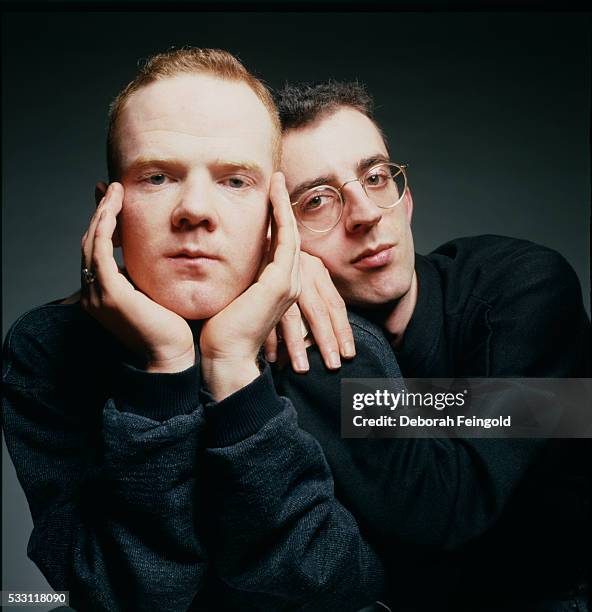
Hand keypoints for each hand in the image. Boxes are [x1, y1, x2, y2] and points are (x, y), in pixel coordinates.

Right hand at [80, 182, 194, 372]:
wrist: (171, 356)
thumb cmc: (170, 327)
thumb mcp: (153, 292)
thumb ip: (145, 274)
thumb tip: (155, 252)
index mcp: (102, 293)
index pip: (98, 250)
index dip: (104, 223)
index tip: (115, 200)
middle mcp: (93, 292)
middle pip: (90, 242)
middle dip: (100, 212)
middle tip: (111, 188)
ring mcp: (97, 293)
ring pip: (92, 242)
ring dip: (102, 214)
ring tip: (114, 192)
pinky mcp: (109, 292)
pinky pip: (100, 251)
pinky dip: (105, 227)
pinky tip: (114, 209)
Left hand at [199, 172, 299, 400]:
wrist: (225, 356)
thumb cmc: (221, 329)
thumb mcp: (230, 293)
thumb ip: (235, 274)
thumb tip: (217, 253)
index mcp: (275, 285)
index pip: (278, 243)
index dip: (275, 217)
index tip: (266, 194)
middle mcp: (287, 281)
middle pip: (289, 234)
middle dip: (282, 204)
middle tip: (275, 177)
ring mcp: (288, 282)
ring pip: (290, 233)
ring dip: (283, 204)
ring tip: (276, 180)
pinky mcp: (281, 283)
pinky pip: (285, 240)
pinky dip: (281, 216)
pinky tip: (273, 196)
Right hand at [264, 252, 355, 371]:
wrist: (250, 244)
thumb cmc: (275, 270)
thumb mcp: (299, 279)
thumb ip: (311, 299)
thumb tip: (323, 332)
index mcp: (316, 271)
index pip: (335, 305)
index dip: (343, 330)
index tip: (349, 354)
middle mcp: (304, 270)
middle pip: (319, 311)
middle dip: (327, 340)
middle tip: (333, 365)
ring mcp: (282, 274)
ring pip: (293, 316)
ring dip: (297, 345)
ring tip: (302, 368)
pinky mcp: (261, 280)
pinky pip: (264, 314)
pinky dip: (270, 338)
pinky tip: (272, 357)